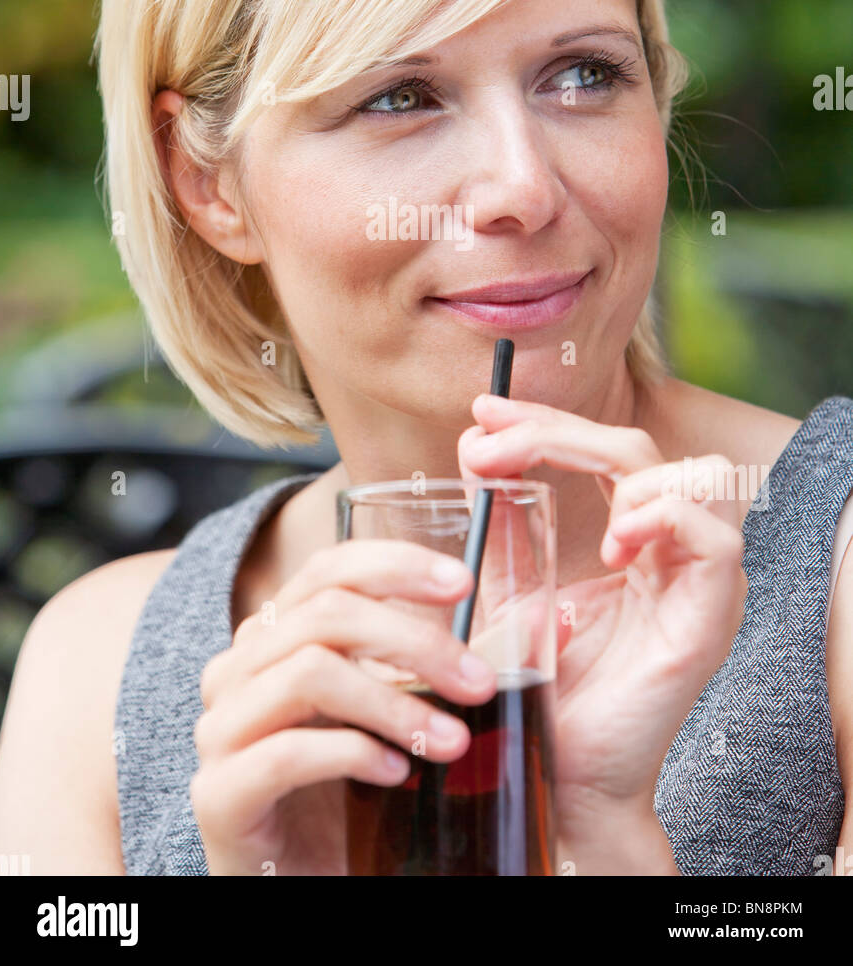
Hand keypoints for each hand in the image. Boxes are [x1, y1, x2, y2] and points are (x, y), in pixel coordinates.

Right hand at [189, 539, 496, 874]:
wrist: (300, 889)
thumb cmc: (352, 797)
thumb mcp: (391, 716)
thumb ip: (428, 665)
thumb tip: (534, 619)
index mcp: (274, 638)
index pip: (327, 569)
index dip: (394, 564)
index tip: (463, 584)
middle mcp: (236, 671)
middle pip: (326, 615)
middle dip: (416, 643)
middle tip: (479, 683)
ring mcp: (219, 731)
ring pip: (309, 673)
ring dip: (396, 702)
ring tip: (453, 741)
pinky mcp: (218, 795)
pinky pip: (286, 752)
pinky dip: (352, 753)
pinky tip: (397, 774)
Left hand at [458, 394, 746, 855]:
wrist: (558, 778)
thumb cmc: (541, 693)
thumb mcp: (510, 590)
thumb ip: (502, 523)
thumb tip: (475, 445)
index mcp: (635, 543)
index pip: (604, 452)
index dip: (546, 422)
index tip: (481, 414)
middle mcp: (672, 554)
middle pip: (635, 448)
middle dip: (557, 430)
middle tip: (489, 440)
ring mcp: (697, 584)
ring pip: (692, 473)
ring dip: (616, 467)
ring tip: (549, 496)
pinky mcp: (711, 618)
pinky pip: (716, 538)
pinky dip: (664, 518)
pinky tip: (615, 543)